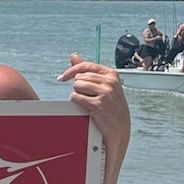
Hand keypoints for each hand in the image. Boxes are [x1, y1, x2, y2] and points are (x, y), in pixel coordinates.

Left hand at [59, 53, 130, 183]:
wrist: (120, 128)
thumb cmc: (111, 106)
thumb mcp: (104, 85)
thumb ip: (88, 70)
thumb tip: (74, 56)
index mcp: (111, 74)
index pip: (85, 66)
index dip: (71, 71)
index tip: (62, 78)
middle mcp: (109, 82)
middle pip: (79, 78)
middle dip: (78, 88)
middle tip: (87, 98)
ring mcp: (105, 93)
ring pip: (76, 86)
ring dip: (78, 95)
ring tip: (88, 103)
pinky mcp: (97, 104)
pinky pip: (76, 97)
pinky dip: (77, 103)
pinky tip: (86, 108)